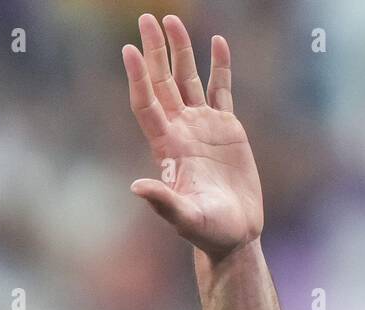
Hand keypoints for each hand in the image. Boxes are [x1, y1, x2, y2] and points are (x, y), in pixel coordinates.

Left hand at [122, 14, 262, 260]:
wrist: (235, 234)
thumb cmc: (209, 231)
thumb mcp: (185, 219)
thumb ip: (163, 202)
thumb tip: (137, 187)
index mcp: (168, 147)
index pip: (147, 104)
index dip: (138, 78)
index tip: (128, 50)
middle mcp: (181, 131)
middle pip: (163, 82)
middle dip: (154, 51)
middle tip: (146, 18)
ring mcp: (203, 126)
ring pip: (188, 79)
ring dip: (180, 50)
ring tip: (172, 19)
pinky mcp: (227, 128)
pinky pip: (220, 89)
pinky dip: (219, 66)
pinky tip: (217, 42)